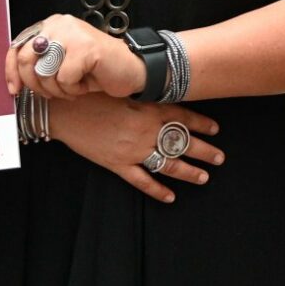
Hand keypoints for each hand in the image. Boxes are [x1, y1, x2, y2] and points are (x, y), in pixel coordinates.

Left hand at [9, 13, 143, 100]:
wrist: (132, 69)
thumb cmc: (96, 69)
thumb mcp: (61, 64)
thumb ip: (39, 63)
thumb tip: (14, 80)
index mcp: (51, 25)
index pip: (17, 46)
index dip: (12, 71)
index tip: (15, 90)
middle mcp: (59, 25)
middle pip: (26, 59)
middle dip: (36, 84)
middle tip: (53, 93)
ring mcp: (73, 34)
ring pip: (45, 72)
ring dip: (58, 90)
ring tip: (74, 87)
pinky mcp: (85, 48)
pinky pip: (65, 78)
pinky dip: (74, 90)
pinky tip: (85, 84)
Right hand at [50, 95, 223, 202]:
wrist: (64, 109)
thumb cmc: (92, 93)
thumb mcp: (125, 88)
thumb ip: (146, 94)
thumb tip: (163, 91)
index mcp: (150, 109)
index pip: (184, 117)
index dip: (202, 124)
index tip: (216, 129)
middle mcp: (147, 131)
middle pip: (183, 143)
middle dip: (205, 151)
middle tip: (220, 158)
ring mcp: (133, 150)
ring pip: (169, 164)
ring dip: (189, 172)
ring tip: (204, 177)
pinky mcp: (117, 164)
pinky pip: (142, 180)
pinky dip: (157, 190)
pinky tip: (170, 197)